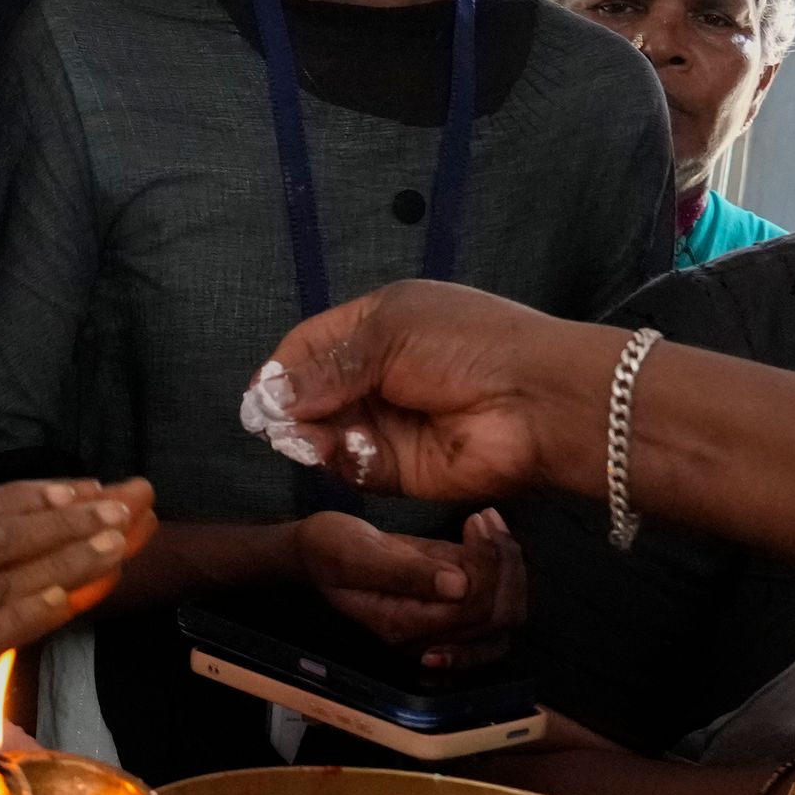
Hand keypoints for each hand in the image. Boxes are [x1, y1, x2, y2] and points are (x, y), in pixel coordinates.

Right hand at [265, 281, 610, 505]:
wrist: (534, 401)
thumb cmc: (466, 346)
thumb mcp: (389, 334)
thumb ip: (326, 366)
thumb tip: (269, 394)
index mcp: (378, 325)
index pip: (309, 346)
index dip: (282, 369)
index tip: (260, 394)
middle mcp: (377, 375)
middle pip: (309, 395)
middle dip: (292, 407)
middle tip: (280, 421)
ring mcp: (387, 423)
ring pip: (323, 434)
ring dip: (313, 435)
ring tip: (315, 435)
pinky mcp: (398, 469)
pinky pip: (352, 466)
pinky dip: (345, 459)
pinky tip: (351, 449)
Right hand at [287, 507, 525, 659]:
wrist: (315, 550)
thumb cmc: (329, 550)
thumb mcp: (358, 556)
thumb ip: (406, 574)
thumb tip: (459, 586)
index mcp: (405, 625)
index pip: (470, 610)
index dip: (485, 568)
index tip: (474, 520)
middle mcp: (430, 632)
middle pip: (497, 619)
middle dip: (504, 568)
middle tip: (488, 521)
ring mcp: (443, 618)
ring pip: (504, 613)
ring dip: (509, 568)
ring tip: (491, 523)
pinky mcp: (449, 597)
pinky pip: (494, 596)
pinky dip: (502, 565)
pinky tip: (489, 527)